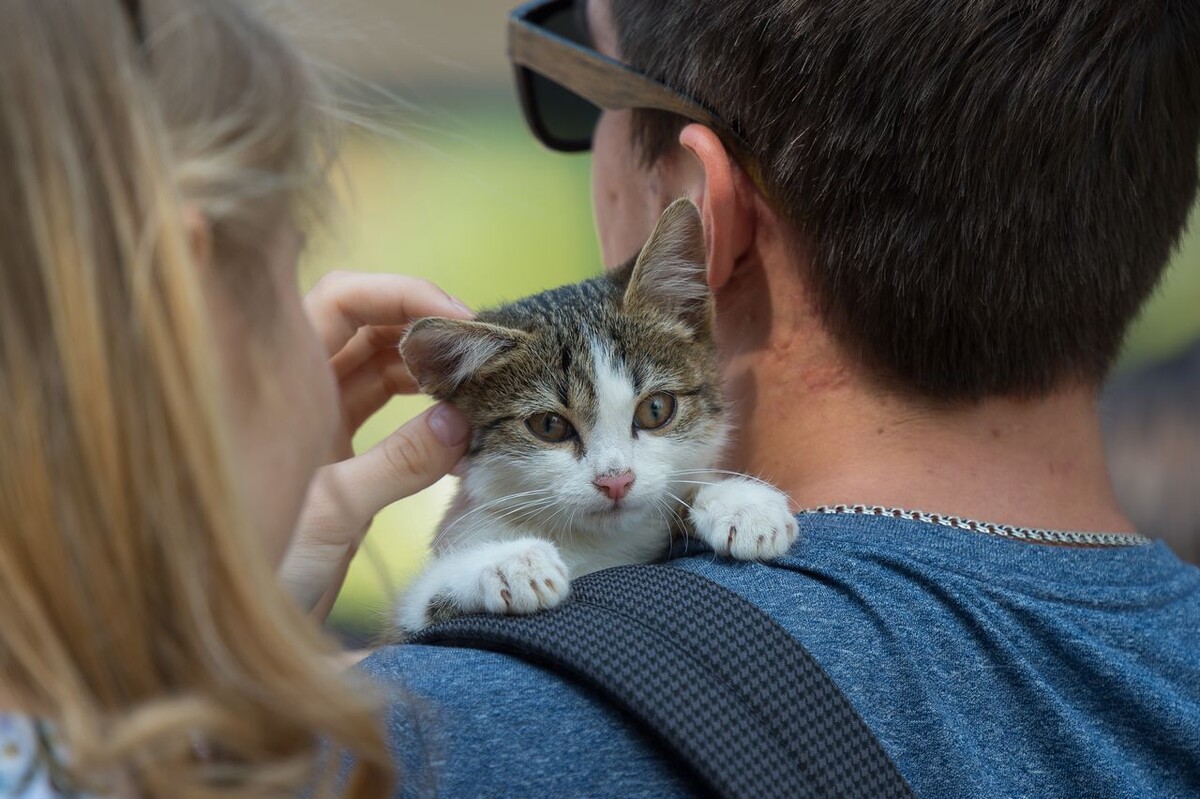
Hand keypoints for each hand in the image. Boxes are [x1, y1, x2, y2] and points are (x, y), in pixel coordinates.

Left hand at [279, 272, 472, 618]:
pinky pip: (389, 421)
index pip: (343, 300)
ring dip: (430, 372)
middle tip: (485, 350)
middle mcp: (295, 396)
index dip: (401, 294)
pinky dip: (424, 416)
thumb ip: (399, 462)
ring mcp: (316, 429)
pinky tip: (460, 427)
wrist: (232, 640)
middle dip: (426, 331)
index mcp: (278, 385)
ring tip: (479, 383)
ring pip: (381, 373)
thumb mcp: (334, 511)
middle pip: (368, 330)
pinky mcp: (338, 466)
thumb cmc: (260, 571)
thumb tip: (460, 420)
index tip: (460, 318)